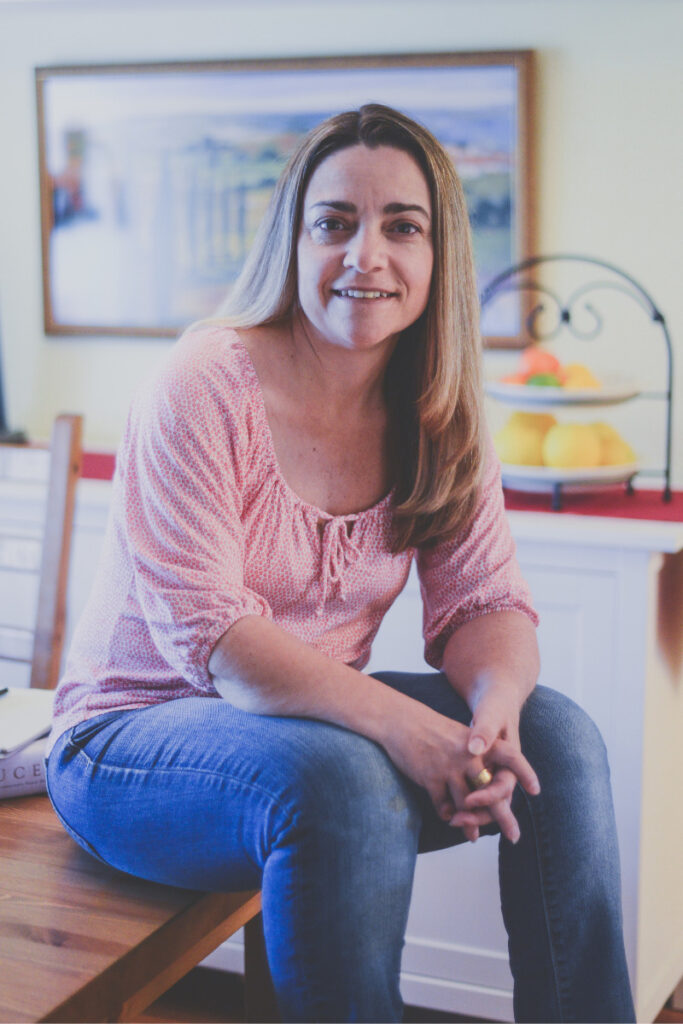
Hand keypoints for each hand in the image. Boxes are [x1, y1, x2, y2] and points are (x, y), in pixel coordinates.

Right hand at [381, 698, 538, 844]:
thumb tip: (483, 796)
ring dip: (470, 822)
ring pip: (468, 803)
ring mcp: (449, 766)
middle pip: (491, 791)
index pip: (511, 756)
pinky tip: (447, 816)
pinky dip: (446, 813)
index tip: (536, 791)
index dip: (525, 773)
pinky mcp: (430, 776)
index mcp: (480, 742)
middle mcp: (469, 754)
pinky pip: (443, 805)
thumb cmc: (433, 732)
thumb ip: (474, 764)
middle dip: (502, 817)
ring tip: (472, 835)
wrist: (400, 719)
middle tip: (514, 836)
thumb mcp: (459, 739)